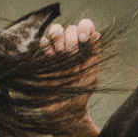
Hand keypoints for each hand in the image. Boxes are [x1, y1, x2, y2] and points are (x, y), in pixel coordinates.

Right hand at [40, 18, 99, 136]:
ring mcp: (55, 52)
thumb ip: (93, 54)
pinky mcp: (41, 58)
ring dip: (58, 37)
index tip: (84, 39)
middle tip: (72, 53)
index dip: (84, 27)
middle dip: (71, 37)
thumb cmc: (80, 92)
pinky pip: (40, 42)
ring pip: (54, 31)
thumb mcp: (91, 74)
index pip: (84, 26)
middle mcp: (69, 47)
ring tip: (61, 53)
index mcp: (84, 48)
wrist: (64, 110)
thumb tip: (96, 34)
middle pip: (69, 27)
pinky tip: (49, 55)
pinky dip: (45, 44)